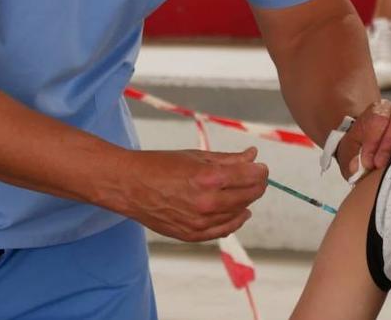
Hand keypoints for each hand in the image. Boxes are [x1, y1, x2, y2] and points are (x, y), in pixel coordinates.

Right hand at [114, 147, 268, 241]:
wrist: (129, 186)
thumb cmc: (159, 165)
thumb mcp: (196, 156)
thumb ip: (228, 159)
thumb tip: (253, 155)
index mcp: (209, 178)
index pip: (251, 177)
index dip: (261, 171)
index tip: (261, 167)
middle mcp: (207, 203)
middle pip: (249, 196)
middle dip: (257, 184)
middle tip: (256, 177)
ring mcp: (200, 222)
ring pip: (239, 214)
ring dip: (246, 202)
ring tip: (244, 191)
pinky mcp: (192, 234)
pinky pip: (224, 230)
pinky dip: (234, 220)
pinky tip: (238, 212)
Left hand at [334, 100, 390, 179]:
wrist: (375, 149)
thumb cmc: (362, 150)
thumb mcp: (351, 155)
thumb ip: (351, 160)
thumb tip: (356, 167)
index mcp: (375, 110)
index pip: (376, 119)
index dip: (372, 142)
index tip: (367, 162)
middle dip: (387, 145)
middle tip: (379, 164)